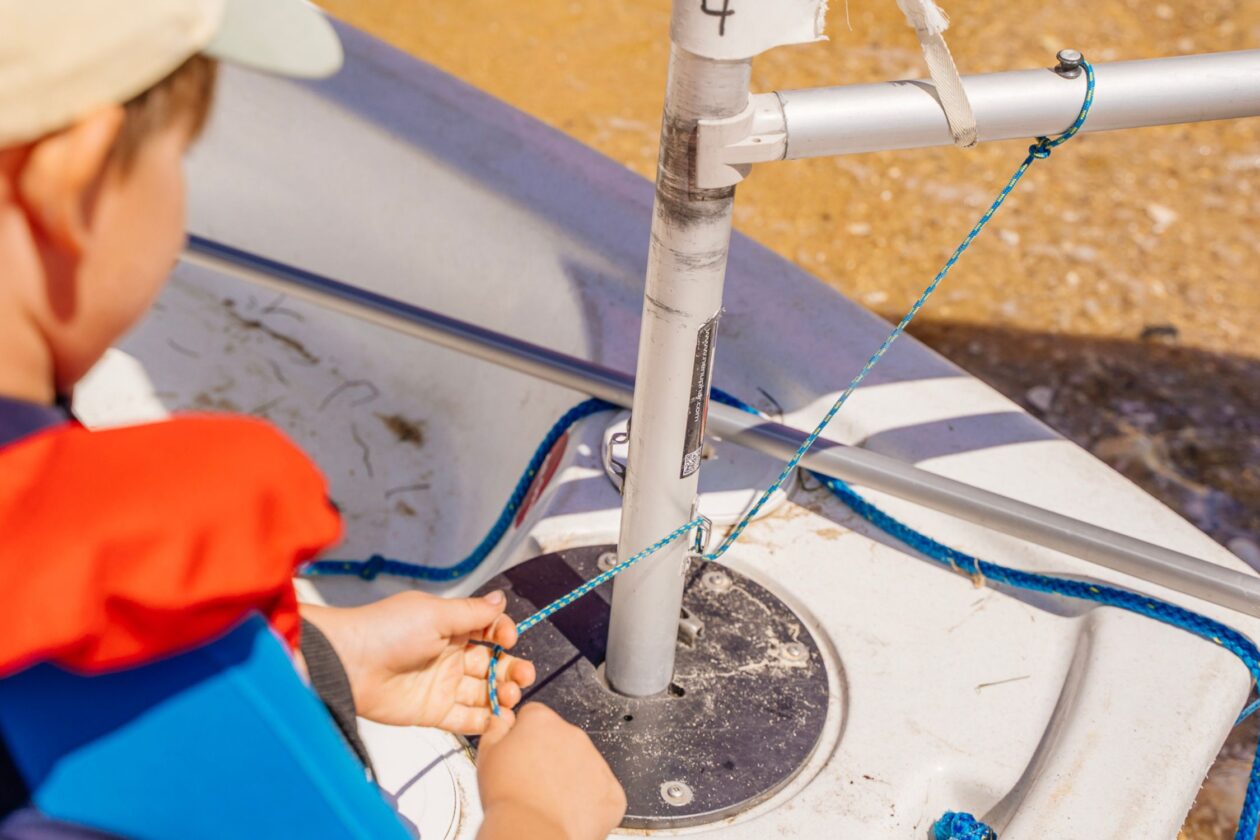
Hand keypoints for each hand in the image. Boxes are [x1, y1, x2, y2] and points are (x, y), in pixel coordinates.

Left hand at [300, 591, 534, 733]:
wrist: (347, 664)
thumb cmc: (385, 630)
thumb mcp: (435, 614)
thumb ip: (472, 613)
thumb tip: (501, 598)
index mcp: (451, 627)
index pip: (489, 631)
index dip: (504, 635)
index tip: (508, 639)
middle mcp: (450, 655)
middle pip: (492, 664)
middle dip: (512, 669)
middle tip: (523, 675)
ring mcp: (443, 685)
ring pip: (483, 692)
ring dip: (502, 695)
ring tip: (509, 696)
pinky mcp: (433, 712)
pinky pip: (465, 720)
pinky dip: (485, 721)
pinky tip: (499, 719)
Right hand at [476, 704, 625, 839]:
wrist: (531, 833)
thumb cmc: (508, 799)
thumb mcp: (488, 755)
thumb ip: (496, 729)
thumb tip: (501, 718)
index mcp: (543, 722)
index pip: (536, 716)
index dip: (525, 737)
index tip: (521, 754)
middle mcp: (574, 736)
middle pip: (562, 741)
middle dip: (551, 758)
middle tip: (533, 785)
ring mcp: (597, 763)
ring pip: (584, 766)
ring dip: (571, 780)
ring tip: (549, 803)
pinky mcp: (612, 791)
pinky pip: (601, 793)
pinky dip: (589, 804)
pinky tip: (569, 814)